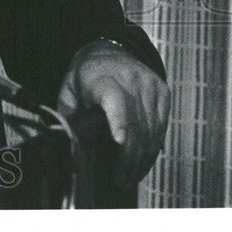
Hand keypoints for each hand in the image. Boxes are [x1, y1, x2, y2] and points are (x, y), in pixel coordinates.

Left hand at [56, 40, 170, 188]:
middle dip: (128, 158)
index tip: (119, 142)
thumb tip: (69, 146)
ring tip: (129, 179)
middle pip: (134, 125)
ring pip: (150, 130)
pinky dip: (152, 148)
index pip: (114, 101)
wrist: (112, 50)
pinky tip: (142, 163)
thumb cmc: (87, 74)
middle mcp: (130, 80)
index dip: (118, 123)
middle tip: (119, 181)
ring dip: (141, 159)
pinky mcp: (163, 92)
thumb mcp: (69, 90)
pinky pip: (160, 127)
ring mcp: (150, 86)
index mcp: (102, 77)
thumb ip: (69, 117)